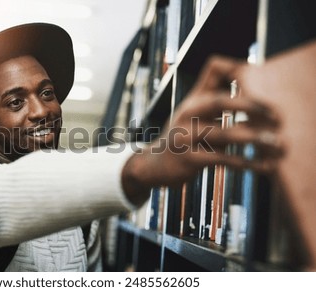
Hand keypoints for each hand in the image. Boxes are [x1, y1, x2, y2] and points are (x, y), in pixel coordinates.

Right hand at [122, 56, 283, 205]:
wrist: (154, 164)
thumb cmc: (184, 136)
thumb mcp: (195, 113)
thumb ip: (215, 96)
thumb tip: (245, 77)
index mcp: (193, 100)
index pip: (214, 74)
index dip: (241, 74)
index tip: (269, 83)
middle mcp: (186, 114)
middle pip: (219, 101)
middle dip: (251, 105)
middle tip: (278, 115)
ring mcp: (185, 136)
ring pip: (223, 134)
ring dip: (253, 138)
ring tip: (276, 143)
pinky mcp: (188, 159)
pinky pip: (221, 159)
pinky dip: (245, 163)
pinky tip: (264, 166)